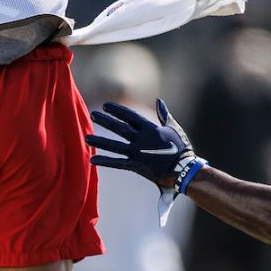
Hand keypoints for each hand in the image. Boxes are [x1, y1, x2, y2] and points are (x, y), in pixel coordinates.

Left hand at [87, 99, 207, 225]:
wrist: (184, 169)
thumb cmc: (181, 148)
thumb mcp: (173, 128)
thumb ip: (164, 115)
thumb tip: (159, 101)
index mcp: (150, 128)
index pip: (130, 116)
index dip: (117, 110)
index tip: (106, 105)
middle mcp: (141, 139)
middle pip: (119, 128)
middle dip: (105, 121)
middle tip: (93, 115)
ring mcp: (137, 153)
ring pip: (115, 145)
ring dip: (100, 141)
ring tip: (86, 137)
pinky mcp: (136, 166)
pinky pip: (117, 163)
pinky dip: (105, 161)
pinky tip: (93, 160)